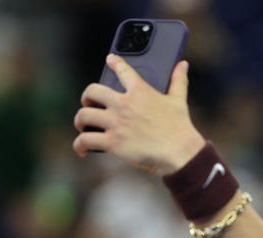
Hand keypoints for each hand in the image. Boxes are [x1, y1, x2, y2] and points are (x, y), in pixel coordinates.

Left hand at [73, 54, 205, 174]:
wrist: (179, 152)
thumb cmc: (180, 127)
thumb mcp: (178, 100)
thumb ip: (178, 81)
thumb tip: (183, 64)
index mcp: (139, 91)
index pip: (123, 70)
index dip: (114, 62)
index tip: (110, 60)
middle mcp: (123, 104)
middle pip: (92, 91)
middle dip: (87, 97)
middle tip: (88, 104)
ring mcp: (115, 123)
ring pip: (83, 115)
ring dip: (80, 121)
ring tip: (82, 126)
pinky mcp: (112, 142)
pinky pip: (85, 140)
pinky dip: (79, 145)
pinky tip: (81, 149)